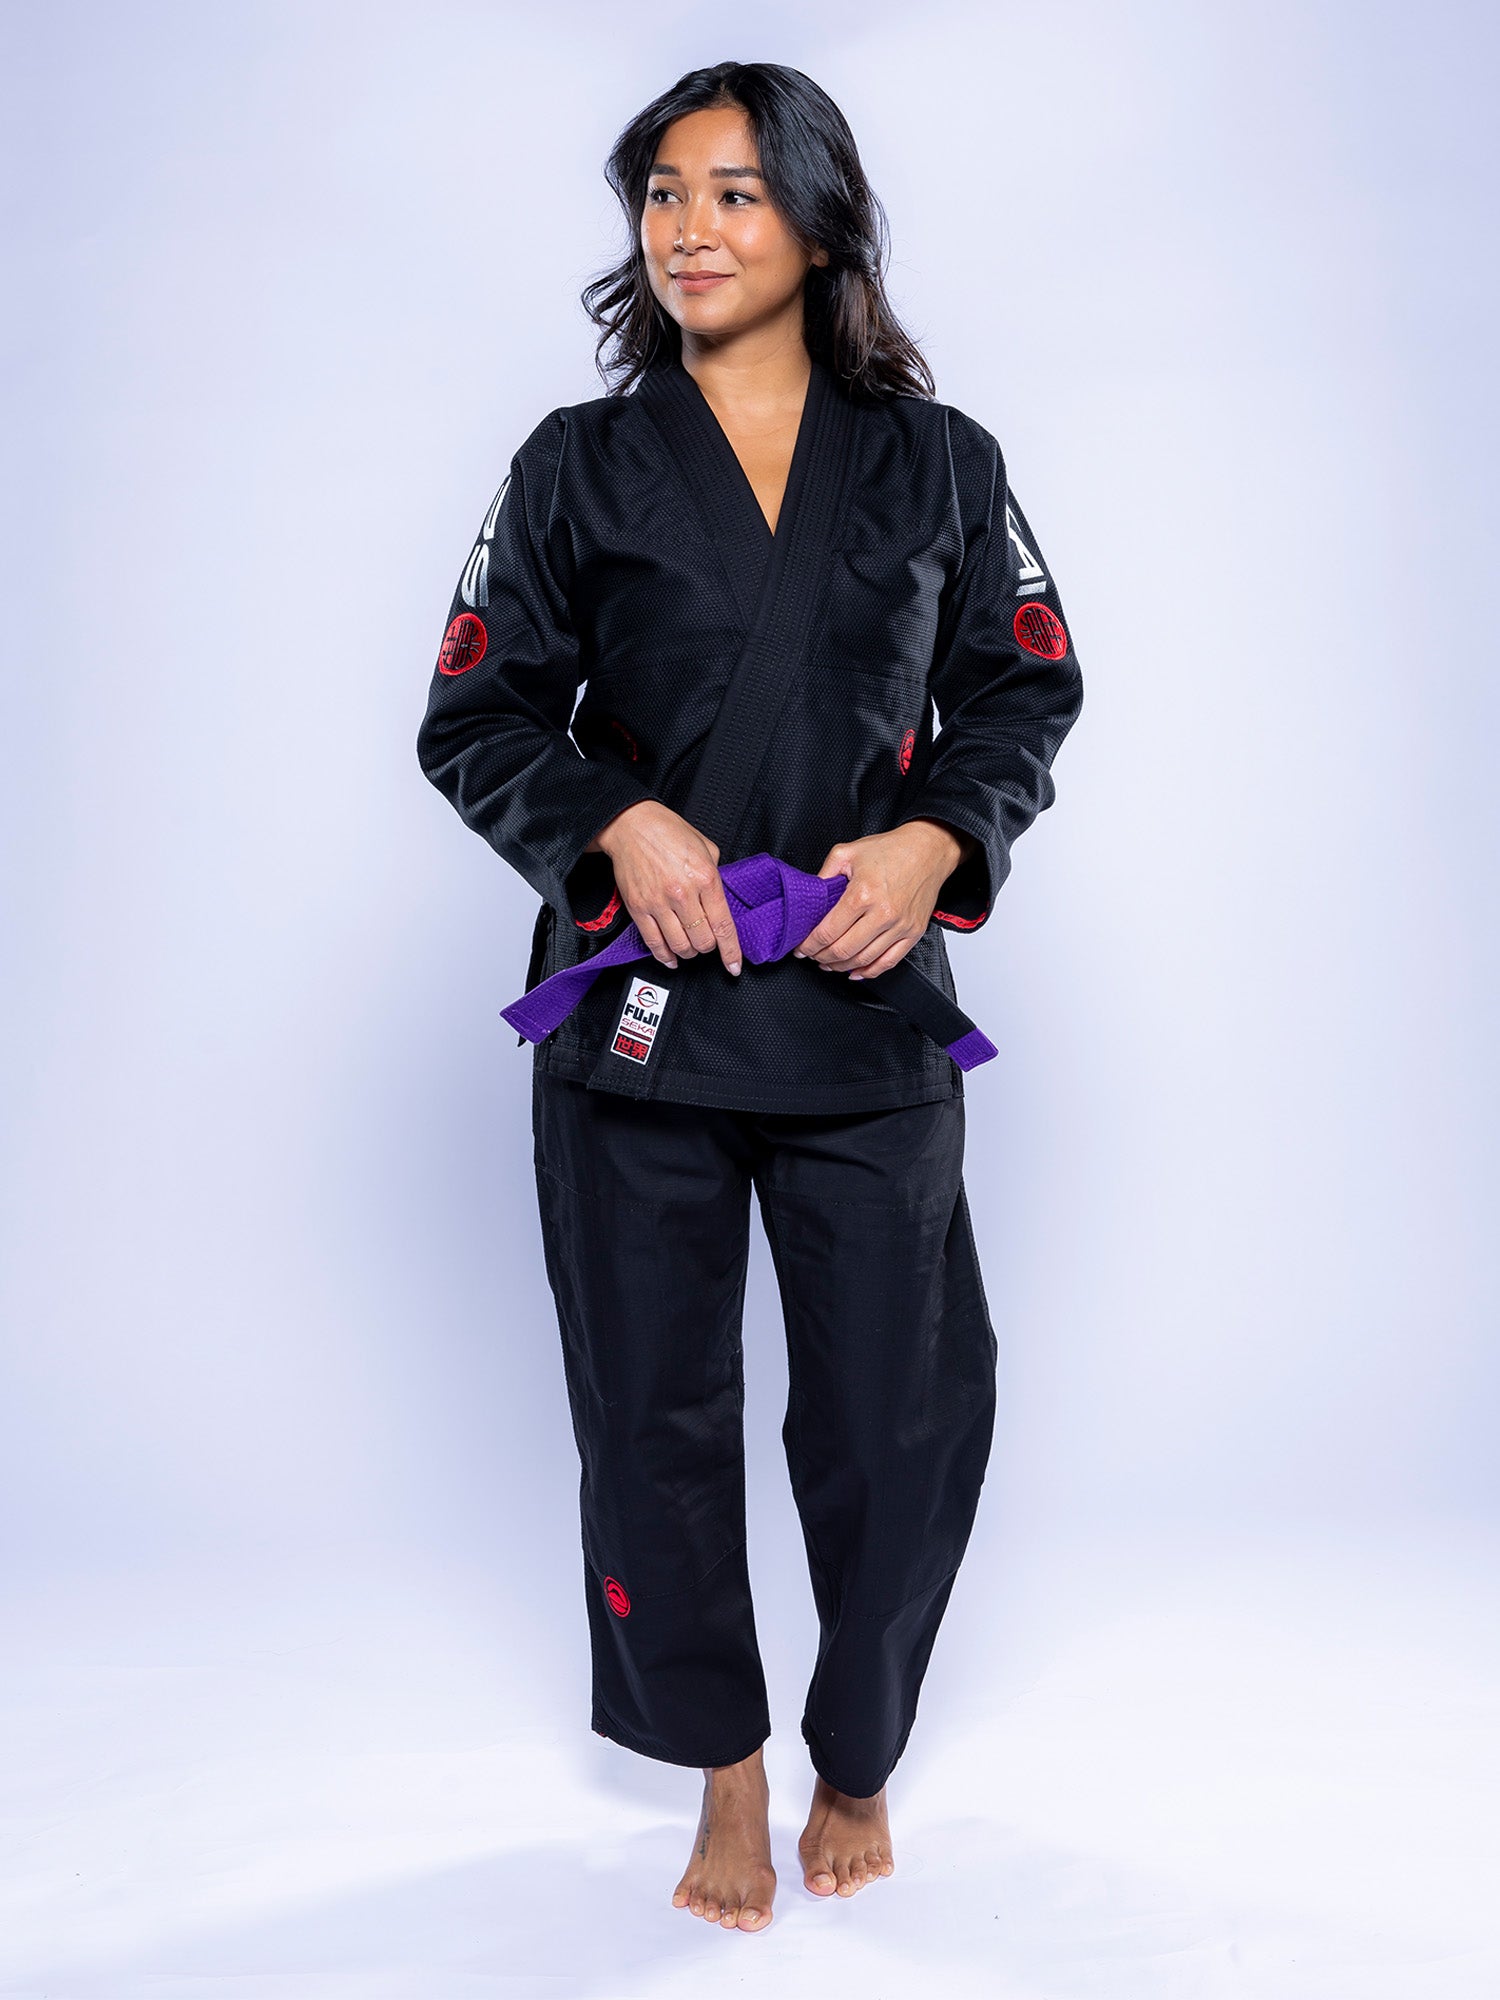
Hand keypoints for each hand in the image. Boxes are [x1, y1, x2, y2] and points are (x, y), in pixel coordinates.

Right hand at [588, 800, 742, 974]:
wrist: (632, 825)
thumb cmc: (668, 832)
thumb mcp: (707, 848)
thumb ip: (716, 877)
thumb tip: (720, 901)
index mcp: (705, 878)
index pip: (723, 926)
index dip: (731, 952)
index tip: (734, 966)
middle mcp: (683, 894)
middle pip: (703, 941)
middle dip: (708, 947)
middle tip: (707, 942)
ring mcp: (659, 903)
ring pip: (680, 947)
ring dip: (688, 953)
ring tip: (690, 948)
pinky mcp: (639, 908)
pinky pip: (653, 943)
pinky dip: (664, 956)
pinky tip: (671, 959)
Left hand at [794, 820, 973, 978]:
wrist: (928, 849)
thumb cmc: (891, 849)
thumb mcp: (847, 852)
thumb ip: (825, 875)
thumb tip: (811, 898)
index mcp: (862, 894)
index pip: (828, 932)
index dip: (810, 945)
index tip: (801, 948)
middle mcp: (882, 914)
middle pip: (843, 951)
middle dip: (821, 957)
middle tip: (812, 955)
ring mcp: (900, 926)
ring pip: (864, 960)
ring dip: (841, 966)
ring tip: (829, 962)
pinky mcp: (913, 933)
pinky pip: (889, 962)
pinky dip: (869, 971)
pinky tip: (856, 971)